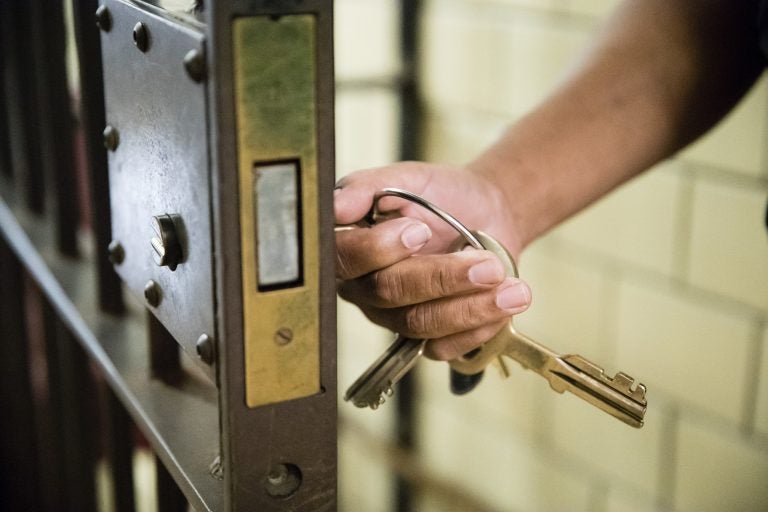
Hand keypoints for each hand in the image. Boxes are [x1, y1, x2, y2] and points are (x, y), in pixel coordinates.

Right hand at [335, 161, 531, 359]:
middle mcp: (365, 287)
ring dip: (470, 307)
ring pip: (419, 323)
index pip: (344, 258)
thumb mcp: (407, 178)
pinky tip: (504, 306)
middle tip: (487, 263)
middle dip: (440, 277)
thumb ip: (367, 187)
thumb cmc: (442, 194)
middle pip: (388, 292)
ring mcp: (394, 316)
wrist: (486, 212)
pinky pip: (442, 347)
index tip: (420, 230)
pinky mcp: (426, 338)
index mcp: (351, 247)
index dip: (378, 249)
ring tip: (513, 289)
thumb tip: (335, 205)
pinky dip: (478, 328)